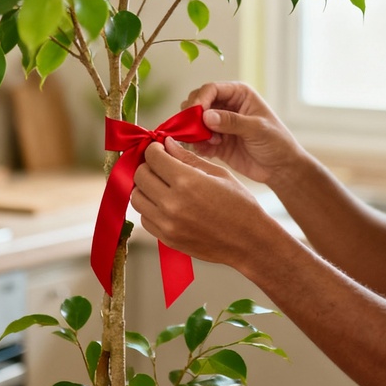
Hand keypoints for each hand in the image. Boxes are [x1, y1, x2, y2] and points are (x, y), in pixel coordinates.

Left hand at [131, 138, 280, 266]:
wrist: (249, 241)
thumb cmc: (240, 205)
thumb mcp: (218, 174)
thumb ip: (188, 158)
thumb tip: (167, 144)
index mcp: (187, 182)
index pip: (152, 157)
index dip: (154, 149)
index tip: (160, 150)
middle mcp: (172, 203)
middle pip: (140, 176)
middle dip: (148, 166)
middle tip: (160, 166)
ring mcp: (167, 224)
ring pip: (136, 198)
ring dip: (145, 188)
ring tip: (160, 185)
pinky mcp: (167, 239)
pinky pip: (144, 218)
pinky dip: (150, 208)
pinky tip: (165, 204)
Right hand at [182, 82, 304, 185]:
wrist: (281, 168)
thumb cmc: (277, 142)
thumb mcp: (257, 129)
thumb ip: (232, 121)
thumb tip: (206, 116)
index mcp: (239, 94)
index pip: (211, 89)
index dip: (200, 99)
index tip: (195, 113)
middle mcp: (226, 106)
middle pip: (198, 103)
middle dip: (193, 116)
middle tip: (198, 130)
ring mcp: (220, 125)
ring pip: (195, 122)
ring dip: (195, 132)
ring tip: (210, 143)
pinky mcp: (216, 142)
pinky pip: (198, 140)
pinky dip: (197, 145)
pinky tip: (207, 151)